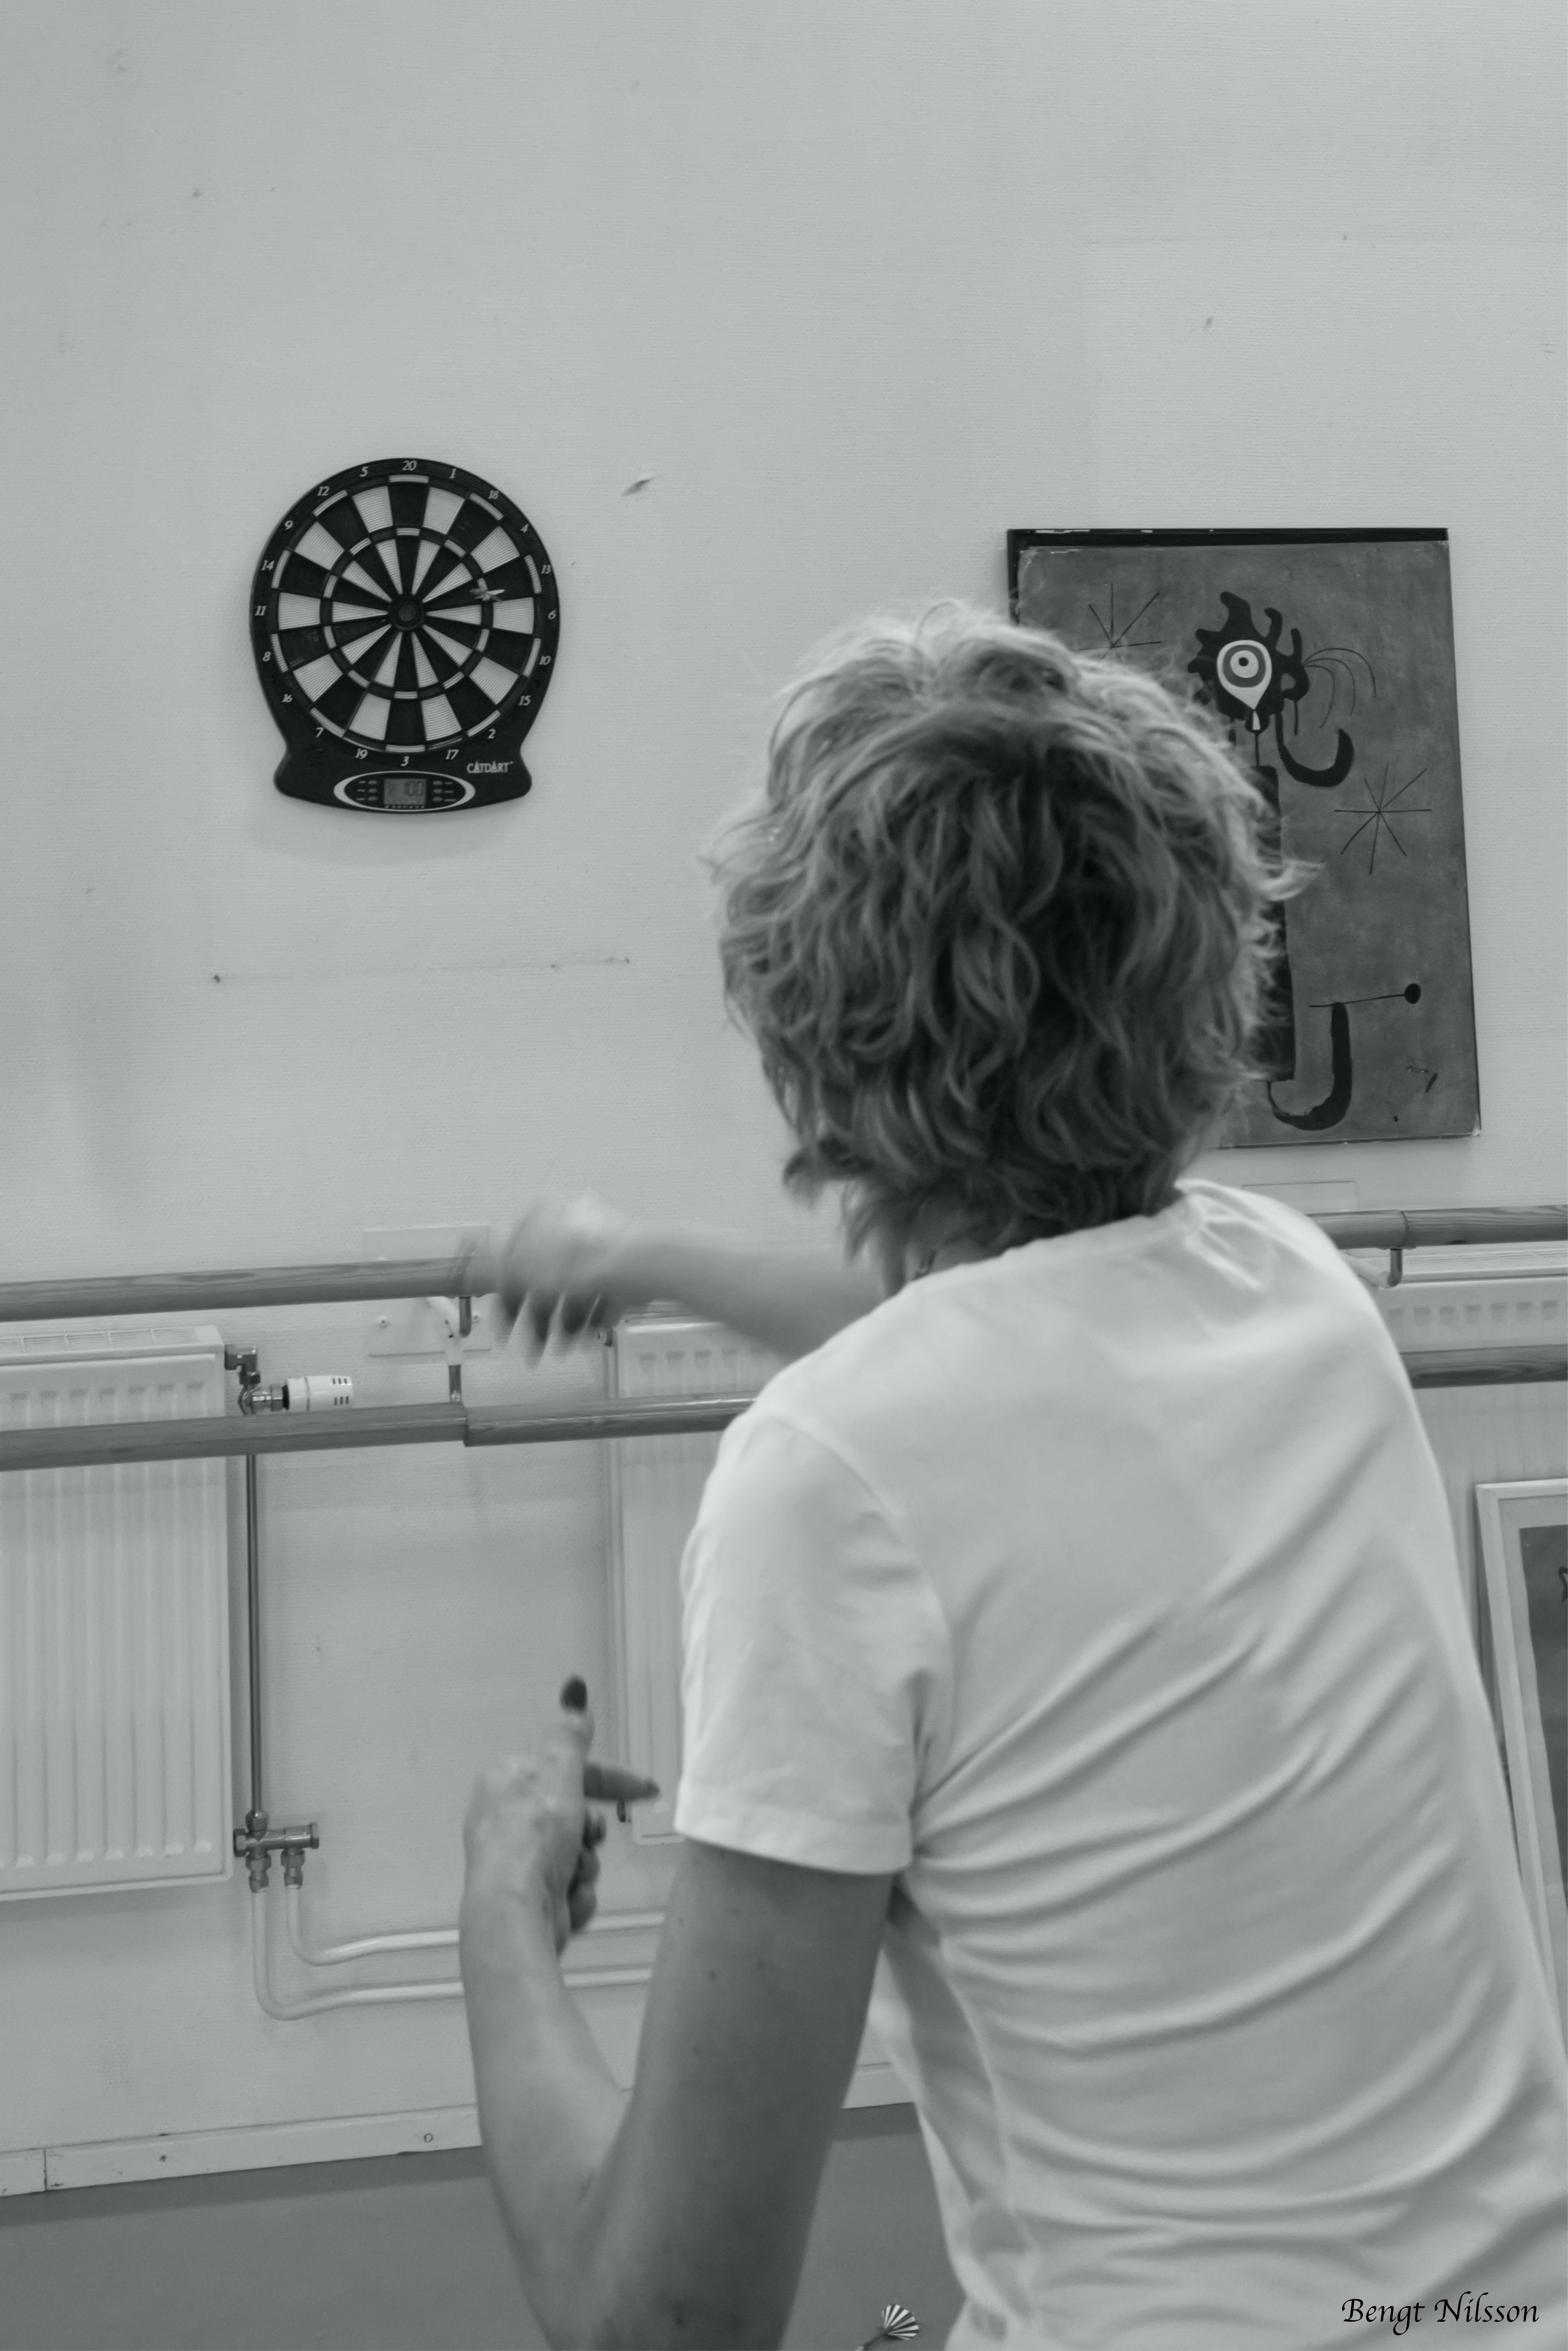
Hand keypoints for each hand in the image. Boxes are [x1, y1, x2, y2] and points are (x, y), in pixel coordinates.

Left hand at [462, 1678, 660, 1954]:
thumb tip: (575, 1695)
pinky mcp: (528, 1899)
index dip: (610, 1777)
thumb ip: (570, 1736)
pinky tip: (566, 1900)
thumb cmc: (533, 1838)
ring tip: (574, 1874)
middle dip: (592, 1831)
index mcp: (507, 1783)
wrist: (514, 1915)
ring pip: (578, 1855)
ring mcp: (516, 1863)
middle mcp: (506, 1821)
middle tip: (590, 1838)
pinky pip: (571, 1889)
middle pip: (575, 1816)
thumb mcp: (557, 1772)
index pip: (567, 1769)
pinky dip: (576, 1895)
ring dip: (586, 1865)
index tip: (646, 1789)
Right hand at [480, 1194, 646, 1362]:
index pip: (514, 1259)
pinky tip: (590, 1337)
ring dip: (567, 1323)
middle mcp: (575, 1220)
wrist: (638, 1263)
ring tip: (565, 1349)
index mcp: (545, 1212)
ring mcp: (604, 1241)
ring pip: (578, 1290)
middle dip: (540, 1319)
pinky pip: (605, 1294)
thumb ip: (498, 1269)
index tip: (506, 1329)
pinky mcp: (628, 1262)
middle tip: (535, 1349)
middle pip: (548, 1278)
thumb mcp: (523, 1267)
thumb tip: (474, 1267)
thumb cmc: (579, 1259)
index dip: (507, 1301)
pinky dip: (596, 1317)